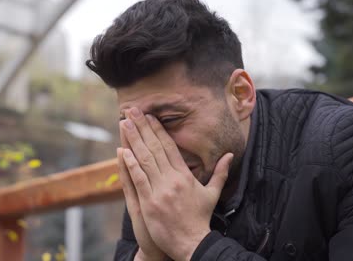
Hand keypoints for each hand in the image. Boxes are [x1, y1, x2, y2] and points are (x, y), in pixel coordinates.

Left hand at [120, 107, 232, 260]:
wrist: (192, 242)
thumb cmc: (201, 218)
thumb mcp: (213, 193)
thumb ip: (220, 172)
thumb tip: (229, 155)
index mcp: (185, 175)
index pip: (169, 146)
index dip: (158, 129)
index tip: (149, 116)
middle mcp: (172, 179)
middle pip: (155, 147)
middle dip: (142, 127)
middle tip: (131, 110)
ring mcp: (160, 190)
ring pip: (145, 159)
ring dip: (133, 140)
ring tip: (124, 123)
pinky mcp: (150, 203)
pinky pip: (139, 179)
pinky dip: (131, 164)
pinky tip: (122, 151)